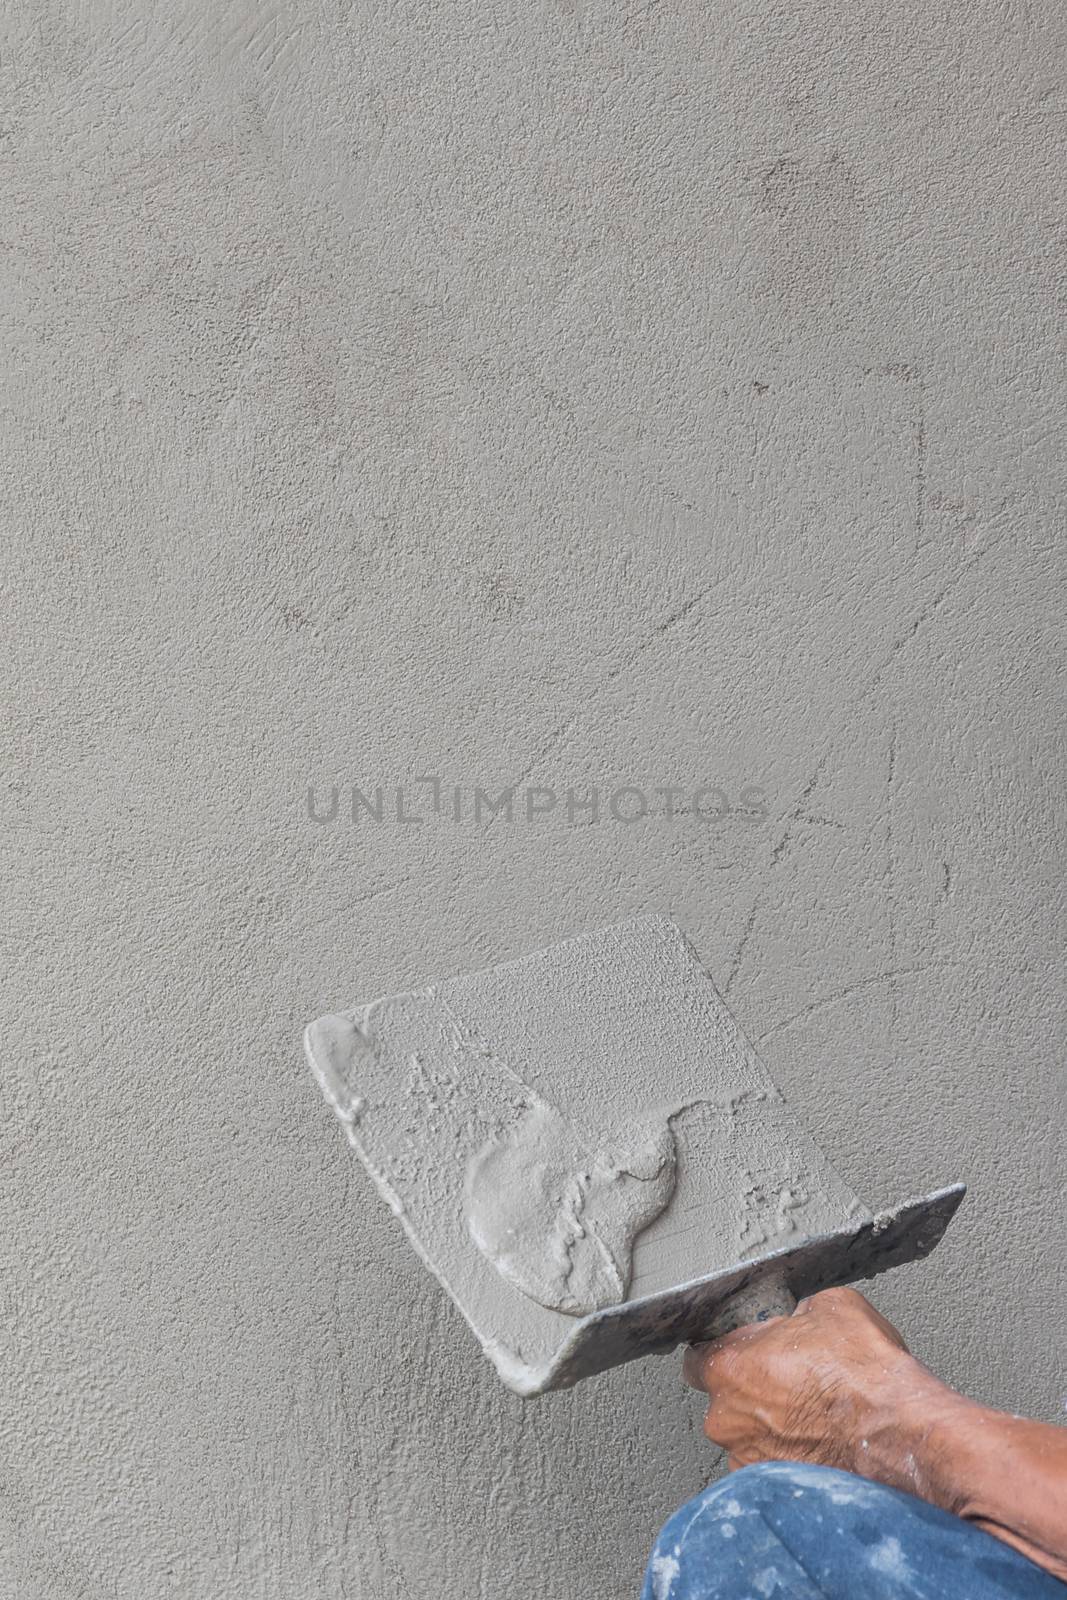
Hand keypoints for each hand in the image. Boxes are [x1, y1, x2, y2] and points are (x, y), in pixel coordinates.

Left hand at [683, 1286, 945, 1478]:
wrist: (899, 1435)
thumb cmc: (863, 1374)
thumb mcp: (830, 1306)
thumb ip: (795, 1315)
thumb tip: (800, 1320)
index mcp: (728, 1367)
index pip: (698, 1357)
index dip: (725, 1354)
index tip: (746, 1355)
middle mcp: (725, 1418)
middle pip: (724, 1401)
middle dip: (751, 1394)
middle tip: (791, 1387)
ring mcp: (746, 1460)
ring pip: (747, 1438)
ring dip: (770, 1430)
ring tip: (812, 1422)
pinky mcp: (773, 1492)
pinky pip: (770, 1469)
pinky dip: (788, 1460)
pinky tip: (819, 1447)